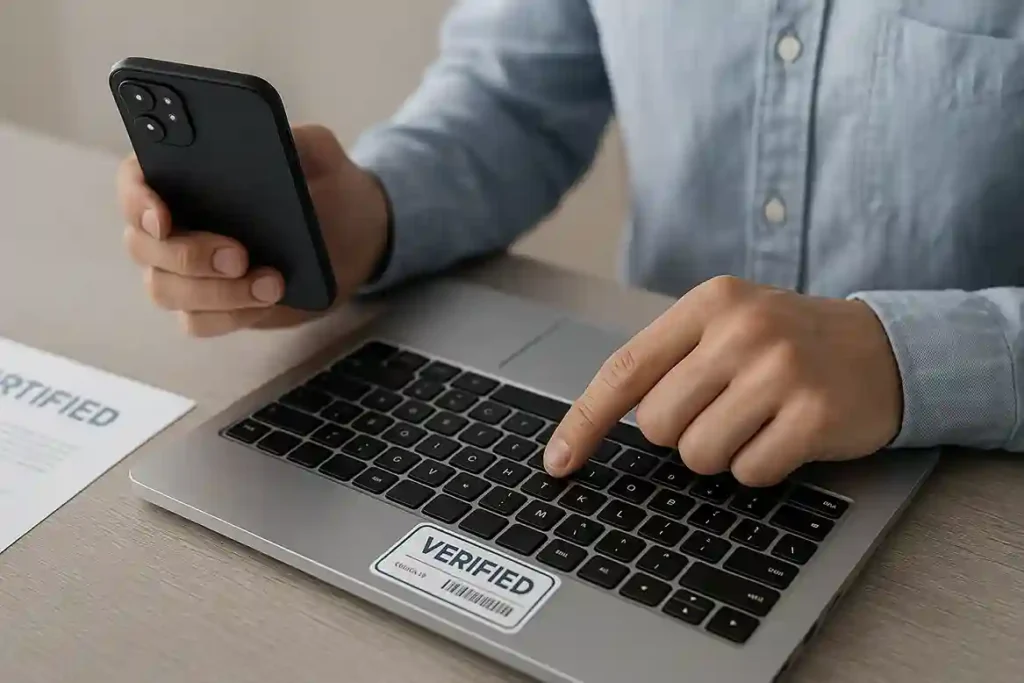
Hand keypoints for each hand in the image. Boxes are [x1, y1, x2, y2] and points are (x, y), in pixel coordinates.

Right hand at [119, 124, 389, 336]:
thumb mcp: (320, 152)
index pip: (134, 182)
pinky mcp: (214, 307)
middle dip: (188, 254)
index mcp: (182, 174)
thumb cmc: (325, 184)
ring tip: (273, 283)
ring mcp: (188, 271)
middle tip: (239, 255)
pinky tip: (268, 301)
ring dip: (215, 291)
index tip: (162, 217)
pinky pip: (198, 321)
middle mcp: (173, 224)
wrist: (354, 238)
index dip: (137, 201)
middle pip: (144, 245)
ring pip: (166, 289)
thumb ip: (298, 141)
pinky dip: (230, 315)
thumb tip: (276, 141)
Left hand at [543, 276, 902, 486]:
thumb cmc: (787, 343)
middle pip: (658, 424)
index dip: (584, 421)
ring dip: (721, 452)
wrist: (881, 348)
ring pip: (699, 454)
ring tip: (757, 419)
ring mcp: (780, 370)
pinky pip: (749, 472)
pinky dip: (760, 466)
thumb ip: (669, 360)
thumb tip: (596, 422)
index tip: (558, 462)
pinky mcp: (814, 413)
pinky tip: (786, 434)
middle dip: (681, 434)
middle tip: (724, 409)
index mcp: (708, 303)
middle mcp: (741, 329)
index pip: (625, 370)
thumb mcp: (727, 325)